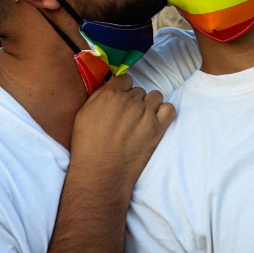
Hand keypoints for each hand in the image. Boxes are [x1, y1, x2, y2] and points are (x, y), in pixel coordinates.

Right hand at [68, 75, 174, 197]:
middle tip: (127, 118)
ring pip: (155, 96)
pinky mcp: (157, 129)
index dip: (124, 90)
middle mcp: (130, 101)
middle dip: (135, 101)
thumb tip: (111, 86)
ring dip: (150, 106)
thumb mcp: (83, 114)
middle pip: (139, 90)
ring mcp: (145, 114)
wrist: (100, 173)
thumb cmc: (87, 146)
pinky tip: (156, 121)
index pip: (126, 79)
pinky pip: (169, 109)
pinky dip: (164, 113)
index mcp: (110, 94)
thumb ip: (98, 96)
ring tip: (141, 120)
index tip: (121, 101)